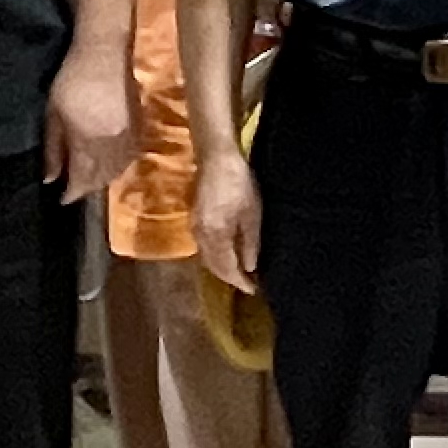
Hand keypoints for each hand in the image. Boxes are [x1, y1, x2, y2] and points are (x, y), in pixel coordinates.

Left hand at [44, 54, 132, 204]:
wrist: (104, 52)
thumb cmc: (71, 80)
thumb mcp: (53, 114)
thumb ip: (53, 149)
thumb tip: (51, 178)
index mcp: (89, 140)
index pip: (83, 179)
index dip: (72, 192)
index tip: (62, 198)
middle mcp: (113, 143)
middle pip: (102, 178)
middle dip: (88, 187)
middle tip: (74, 188)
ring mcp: (129, 135)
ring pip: (119, 169)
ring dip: (104, 178)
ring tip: (90, 178)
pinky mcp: (140, 125)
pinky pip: (131, 156)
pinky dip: (120, 165)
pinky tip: (111, 163)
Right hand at [195, 158, 261, 290]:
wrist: (216, 157)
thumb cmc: (239, 183)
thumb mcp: (252, 214)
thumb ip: (250, 243)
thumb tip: (250, 268)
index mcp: (215, 237)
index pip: (227, 269)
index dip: (240, 282)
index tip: (253, 290)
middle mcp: (201, 236)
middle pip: (214, 266)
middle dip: (229, 278)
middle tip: (247, 284)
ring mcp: (195, 227)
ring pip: (207, 257)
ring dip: (221, 268)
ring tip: (238, 272)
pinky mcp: (194, 218)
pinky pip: (203, 246)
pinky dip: (215, 256)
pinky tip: (226, 253)